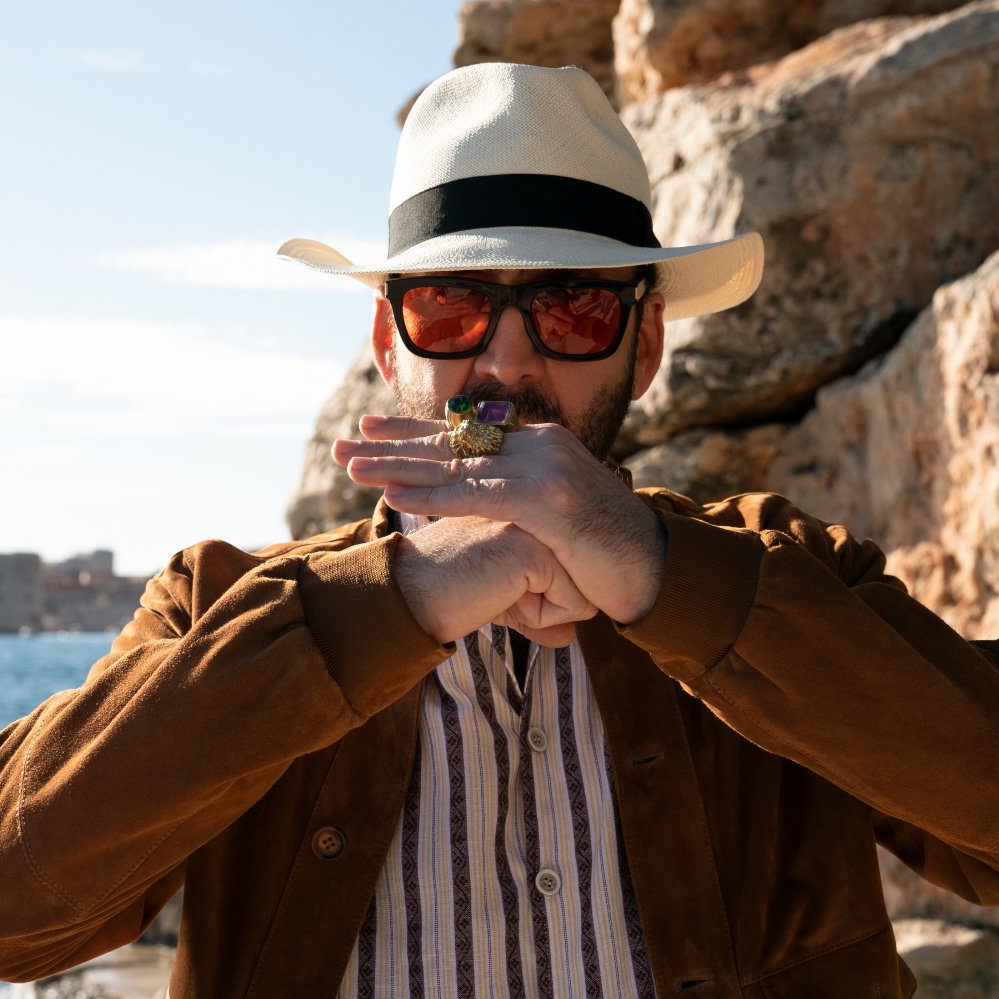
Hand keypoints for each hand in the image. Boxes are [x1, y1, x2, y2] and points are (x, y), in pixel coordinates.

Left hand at [334, 413, 668, 624]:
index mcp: (540, 443)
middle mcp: (540, 444)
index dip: (413, 432)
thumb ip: (518, 507)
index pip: (465, 433)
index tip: (369, 430)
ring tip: (352, 468)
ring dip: (398, 468)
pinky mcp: (549, 499)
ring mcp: (545, 467)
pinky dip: (435, 496)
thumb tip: (481, 517)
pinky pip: (479, 495)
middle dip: (391, 445)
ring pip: (457, 466)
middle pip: (451, 443)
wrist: (656, 568)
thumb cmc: (605, 553)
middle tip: (343, 446)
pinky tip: (396, 497)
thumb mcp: (556, 518)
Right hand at [387, 515, 597, 647]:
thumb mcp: (503, 600)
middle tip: (489, 587)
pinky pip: (574, 604)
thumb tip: (569, 637)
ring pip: (582, 592)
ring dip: (539, 610)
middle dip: (542, 602)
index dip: (536, 594)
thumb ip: (539, 613)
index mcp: (529, 508)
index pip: (569, 564)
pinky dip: (538, 618)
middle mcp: (537, 509)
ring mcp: (538, 525)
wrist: (409, 598)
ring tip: (493, 589)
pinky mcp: (536, 549)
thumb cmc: (449, 596)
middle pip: (581, 578)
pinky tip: (497, 596)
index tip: (491, 582)